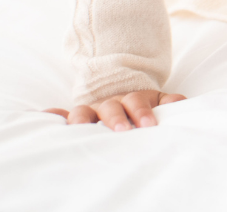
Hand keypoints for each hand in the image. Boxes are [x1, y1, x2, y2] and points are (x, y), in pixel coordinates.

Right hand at [45, 89, 185, 130]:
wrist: (119, 95)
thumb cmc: (139, 106)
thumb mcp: (156, 100)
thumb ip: (168, 101)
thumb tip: (181, 103)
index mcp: (129, 99)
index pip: (135, 103)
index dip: (142, 113)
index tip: (150, 125)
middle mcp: (108, 104)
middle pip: (109, 108)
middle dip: (115, 119)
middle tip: (123, 131)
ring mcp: (90, 111)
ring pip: (82, 112)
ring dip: (81, 120)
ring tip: (79, 130)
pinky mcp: (76, 119)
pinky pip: (59, 115)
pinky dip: (52, 116)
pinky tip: (45, 118)